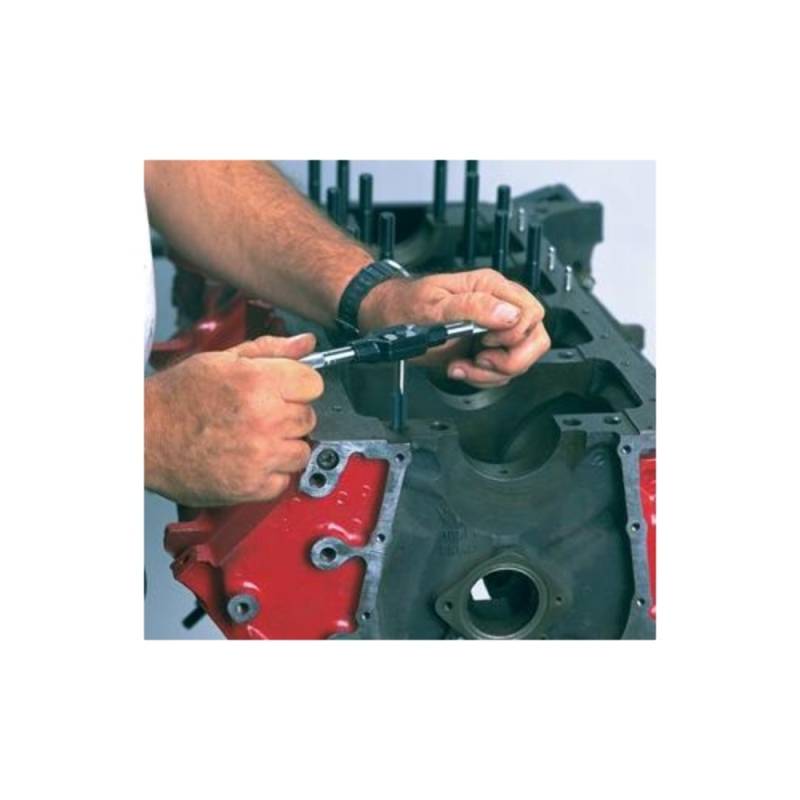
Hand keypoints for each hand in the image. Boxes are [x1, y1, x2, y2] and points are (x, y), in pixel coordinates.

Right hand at [145, 333, 322, 506]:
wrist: (141, 437)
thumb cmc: (176, 398)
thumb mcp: (221, 361)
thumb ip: (270, 351)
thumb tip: (306, 344)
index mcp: (258, 383)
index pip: (314, 384)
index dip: (298, 385)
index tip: (285, 390)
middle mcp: (264, 419)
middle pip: (309, 417)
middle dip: (289, 414)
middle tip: (261, 414)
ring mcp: (260, 455)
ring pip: (301, 451)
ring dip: (283, 446)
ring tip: (254, 438)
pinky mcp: (252, 486)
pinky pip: (283, 480)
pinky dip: (269, 474)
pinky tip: (248, 460)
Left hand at [359, 269, 549, 387]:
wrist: (387, 319)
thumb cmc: (405, 305)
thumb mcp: (435, 305)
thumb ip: (473, 307)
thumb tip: (508, 314)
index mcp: (489, 287)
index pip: (531, 314)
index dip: (514, 335)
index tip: (485, 342)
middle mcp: (497, 306)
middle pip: (535, 338)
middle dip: (509, 359)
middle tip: (480, 358)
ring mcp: (493, 329)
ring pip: (521, 358)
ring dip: (493, 372)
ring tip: (463, 365)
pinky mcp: (485, 348)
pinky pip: (502, 370)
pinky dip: (482, 376)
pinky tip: (460, 367)